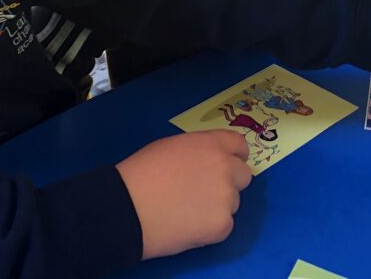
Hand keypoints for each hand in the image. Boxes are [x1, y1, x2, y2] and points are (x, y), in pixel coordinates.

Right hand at [116, 131, 251, 259]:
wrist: (127, 208)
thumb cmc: (142, 173)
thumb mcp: (171, 146)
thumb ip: (198, 150)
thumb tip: (206, 160)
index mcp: (212, 144)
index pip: (240, 146)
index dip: (234, 156)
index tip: (227, 164)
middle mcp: (225, 168)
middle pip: (243, 175)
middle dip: (229, 182)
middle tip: (205, 192)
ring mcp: (226, 198)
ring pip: (233, 202)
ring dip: (218, 205)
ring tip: (189, 210)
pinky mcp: (222, 226)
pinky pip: (224, 225)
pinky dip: (210, 227)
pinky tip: (187, 224)